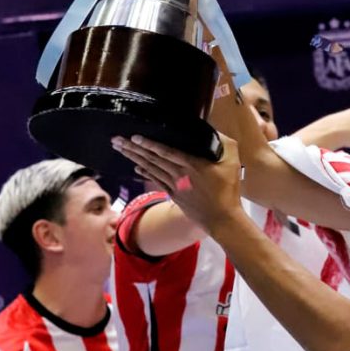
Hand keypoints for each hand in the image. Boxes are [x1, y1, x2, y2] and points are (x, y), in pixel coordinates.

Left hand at [112, 133, 242, 235]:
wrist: (222, 218)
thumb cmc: (228, 189)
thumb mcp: (232, 162)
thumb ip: (224, 143)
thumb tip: (213, 132)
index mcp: (191, 164)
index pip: (165, 151)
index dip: (149, 144)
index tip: (134, 137)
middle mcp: (178, 174)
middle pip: (152, 158)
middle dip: (133, 148)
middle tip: (117, 140)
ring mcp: (174, 185)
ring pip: (151, 168)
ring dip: (134, 158)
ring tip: (120, 149)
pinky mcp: (174, 194)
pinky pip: (156, 181)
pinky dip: (145, 173)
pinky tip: (136, 167)